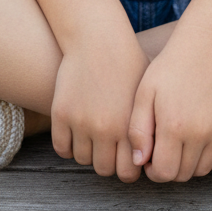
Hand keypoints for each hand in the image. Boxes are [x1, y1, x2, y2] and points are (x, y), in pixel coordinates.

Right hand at [51, 30, 149, 181]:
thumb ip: (149, 128)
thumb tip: (150, 158)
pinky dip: (68, 146)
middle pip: (104, 170)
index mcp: (131, 126)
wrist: (97, 38)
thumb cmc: (128, 64)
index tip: (127, 159)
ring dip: (88, 152)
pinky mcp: (61, 114)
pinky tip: (77, 133)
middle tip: (109, 150)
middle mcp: (106, 129)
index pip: (128, 172)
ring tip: (94, 138)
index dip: (128, 168)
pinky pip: (62, 148)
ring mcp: (81, 122)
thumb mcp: (147, 95)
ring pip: (82, 160)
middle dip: (108, 163)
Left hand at [128, 37, 211, 182]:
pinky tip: (196, 143)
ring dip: (188, 165)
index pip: (164, 173)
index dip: (153, 170)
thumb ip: (138, 130)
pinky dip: (208, 159)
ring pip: (202, 170)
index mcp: (174, 127)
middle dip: (168, 168)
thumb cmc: (169, 69)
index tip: (149, 157)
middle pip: (183, 175)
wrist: (206, 48)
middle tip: (162, 150)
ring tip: (178, 145)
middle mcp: (200, 134)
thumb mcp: (144, 94)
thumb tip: (139, 162)